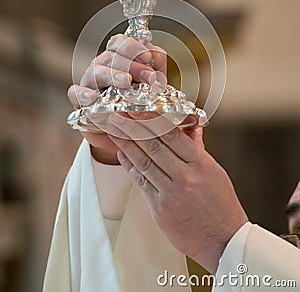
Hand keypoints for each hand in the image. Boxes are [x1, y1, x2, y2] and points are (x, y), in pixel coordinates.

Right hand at [67, 34, 165, 163]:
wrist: (125, 132)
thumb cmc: (139, 103)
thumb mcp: (153, 85)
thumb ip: (156, 67)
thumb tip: (156, 55)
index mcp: (118, 59)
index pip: (120, 43)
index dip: (133, 47)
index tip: (148, 57)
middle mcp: (102, 67)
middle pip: (111, 56)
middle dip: (132, 65)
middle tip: (149, 77)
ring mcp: (89, 83)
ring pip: (95, 71)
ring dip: (113, 75)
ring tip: (127, 83)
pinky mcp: (80, 102)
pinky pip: (76, 93)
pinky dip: (83, 94)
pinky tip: (94, 98)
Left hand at [107, 112, 247, 272]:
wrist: (223, 241)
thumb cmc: (222, 205)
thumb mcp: (215, 171)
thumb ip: (197, 148)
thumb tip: (190, 126)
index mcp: (201, 164)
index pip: (172, 135)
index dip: (151, 120)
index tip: (138, 110)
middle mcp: (185, 177)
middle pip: (153, 146)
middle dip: (132, 129)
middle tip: (119, 116)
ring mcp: (171, 194)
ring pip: (144, 163)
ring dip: (126, 145)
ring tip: (115, 131)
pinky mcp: (160, 209)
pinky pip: (141, 182)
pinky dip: (131, 167)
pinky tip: (123, 155)